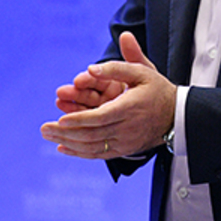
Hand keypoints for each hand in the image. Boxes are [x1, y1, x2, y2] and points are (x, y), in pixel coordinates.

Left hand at [40, 32, 174, 158]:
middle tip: (43, 128)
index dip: (79, 119)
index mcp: (130, 107)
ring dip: (68, 143)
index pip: (100, 117)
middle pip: (92, 134)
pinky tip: (63, 147)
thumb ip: (116, 66)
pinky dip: (80, 153)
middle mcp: (127, 128)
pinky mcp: (124, 150)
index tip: (60, 118)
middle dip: (65, 132)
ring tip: (48, 137)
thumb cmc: (157, 90)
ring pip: (93, 147)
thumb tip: (91, 66)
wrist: (177, 116)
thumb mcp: (142, 71)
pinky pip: (99, 154)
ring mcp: (125, 142)